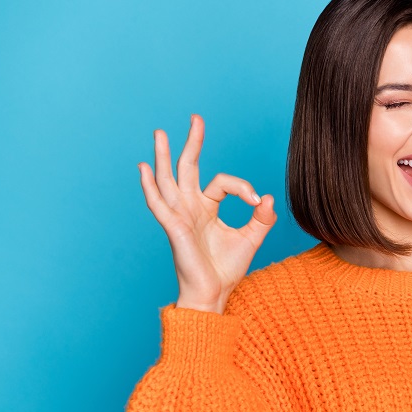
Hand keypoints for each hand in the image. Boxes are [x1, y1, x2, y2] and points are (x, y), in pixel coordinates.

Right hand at [139, 114, 276, 313]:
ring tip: (160, 133)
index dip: (243, 188)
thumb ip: (261, 218)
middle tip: (196, 118)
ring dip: (164, 156)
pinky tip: (143, 168)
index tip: (258, 203)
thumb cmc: (226, 269)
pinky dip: (149, 186)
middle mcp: (190, 207)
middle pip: (188, 168)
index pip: (222, 182)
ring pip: (168, 180)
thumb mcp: (251, 239)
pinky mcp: (173, 227)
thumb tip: (267, 198)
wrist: (214, 293)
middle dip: (192, 143)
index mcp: (207, 208)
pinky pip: (158, 204)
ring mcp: (179, 216)